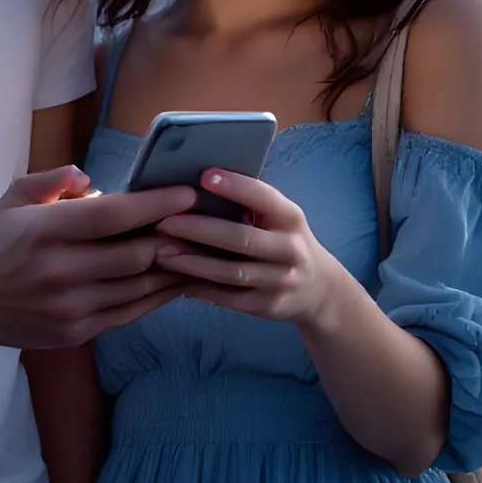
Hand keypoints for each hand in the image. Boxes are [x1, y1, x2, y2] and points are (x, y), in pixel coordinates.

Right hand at [0, 167, 197, 350]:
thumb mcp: (15, 197)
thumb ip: (55, 180)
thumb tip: (90, 177)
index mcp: (46, 230)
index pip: (114, 216)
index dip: (157, 204)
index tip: (187, 194)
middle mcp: (61, 271)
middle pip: (136, 255)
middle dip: (174, 237)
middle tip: (200, 221)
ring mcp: (70, 308)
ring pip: (140, 288)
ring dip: (174, 269)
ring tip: (200, 250)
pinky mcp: (76, 333)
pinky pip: (129, 313)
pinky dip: (156, 296)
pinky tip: (174, 281)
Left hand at [152, 169, 349, 329]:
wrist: (320, 290)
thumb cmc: (285, 241)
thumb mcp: (281, 218)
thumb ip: (251, 204)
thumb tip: (199, 184)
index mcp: (291, 217)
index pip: (263, 198)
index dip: (234, 187)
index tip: (203, 176)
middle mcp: (290, 248)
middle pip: (241, 238)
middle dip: (199, 229)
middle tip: (164, 222)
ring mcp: (281, 280)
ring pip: (231, 272)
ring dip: (193, 263)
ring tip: (162, 254)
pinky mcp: (269, 306)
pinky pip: (230, 298)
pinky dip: (202, 289)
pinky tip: (178, 281)